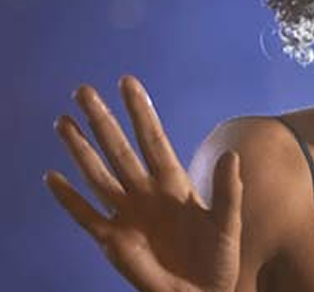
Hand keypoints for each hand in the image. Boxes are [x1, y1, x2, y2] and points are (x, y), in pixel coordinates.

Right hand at [45, 76, 242, 291]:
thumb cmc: (219, 259)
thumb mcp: (228, 223)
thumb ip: (229, 191)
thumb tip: (232, 155)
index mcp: (175, 184)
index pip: (152, 139)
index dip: (140, 111)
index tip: (127, 82)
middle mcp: (147, 193)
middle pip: (119, 150)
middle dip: (103, 121)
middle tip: (83, 90)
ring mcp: (128, 215)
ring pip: (98, 175)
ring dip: (81, 150)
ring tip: (63, 122)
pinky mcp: (114, 241)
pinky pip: (86, 215)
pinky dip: (69, 199)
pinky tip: (53, 178)